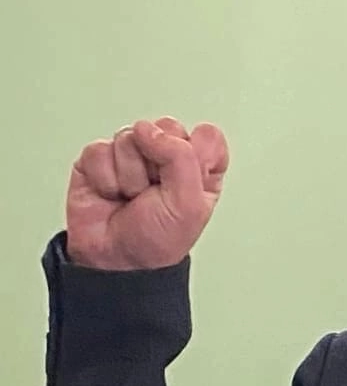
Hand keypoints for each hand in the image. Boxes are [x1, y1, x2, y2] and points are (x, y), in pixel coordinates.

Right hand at [65, 117, 229, 270]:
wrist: (115, 258)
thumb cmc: (157, 240)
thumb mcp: (189, 206)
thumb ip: (182, 159)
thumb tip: (149, 130)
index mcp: (200, 170)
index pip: (208, 136)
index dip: (195, 154)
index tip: (186, 181)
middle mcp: (168, 158)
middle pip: (166, 128)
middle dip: (158, 163)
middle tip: (154, 192)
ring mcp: (133, 154)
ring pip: (130, 136)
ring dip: (130, 175)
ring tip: (131, 197)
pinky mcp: (101, 156)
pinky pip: (100, 149)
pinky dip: (105, 178)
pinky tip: (111, 194)